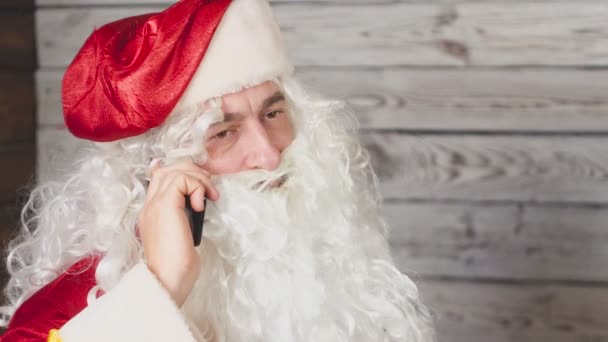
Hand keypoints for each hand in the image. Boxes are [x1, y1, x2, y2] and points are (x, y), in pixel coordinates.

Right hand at [138, 159, 219, 305]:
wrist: (166, 278)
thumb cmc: (176, 266)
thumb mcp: (182, 236)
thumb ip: (184, 219)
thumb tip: (195, 205)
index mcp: (152, 211)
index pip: (161, 177)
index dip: (183, 174)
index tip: (201, 186)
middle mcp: (150, 204)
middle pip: (168, 168)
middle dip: (194, 173)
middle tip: (209, 191)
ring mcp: (156, 203)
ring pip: (176, 170)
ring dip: (199, 180)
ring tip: (209, 197)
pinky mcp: (166, 204)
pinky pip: (183, 179)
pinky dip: (197, 187)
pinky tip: (201, 206)